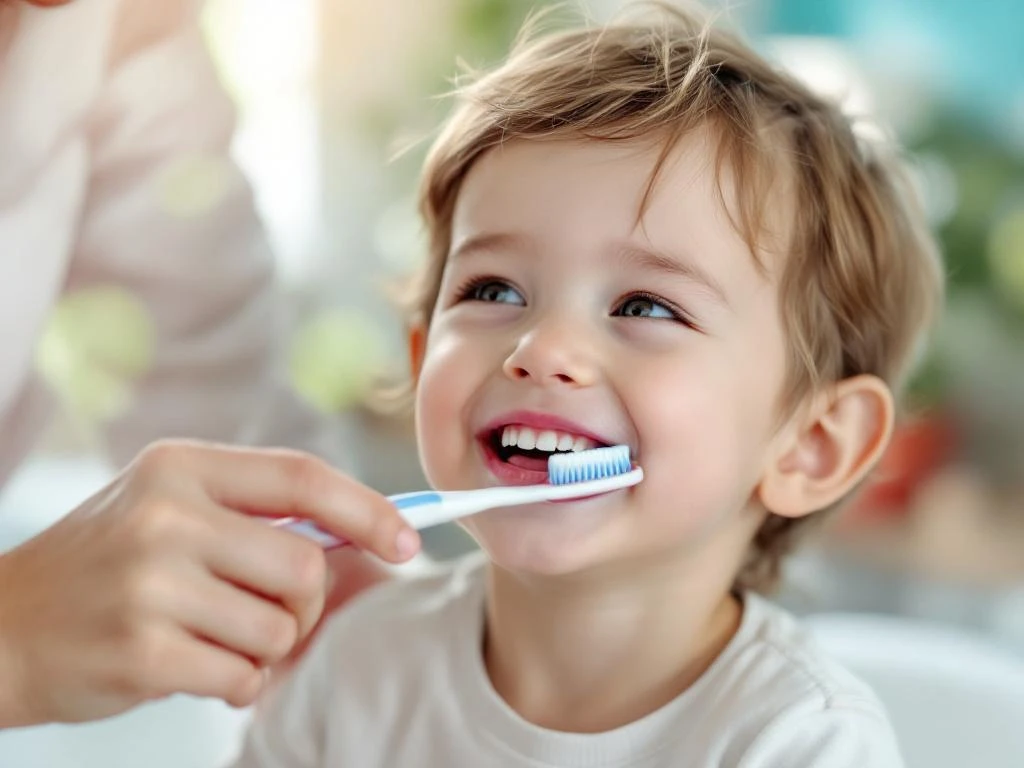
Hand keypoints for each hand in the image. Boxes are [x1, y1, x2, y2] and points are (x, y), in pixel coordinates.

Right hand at [0, 440, 419, 726]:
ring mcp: (151, 584)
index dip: (369, 510)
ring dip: (266, 647)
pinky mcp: (141, 651)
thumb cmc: (104, 565)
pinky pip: (244, 675)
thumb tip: (370, 537)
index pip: (303, 477)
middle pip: (304, 566)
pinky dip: (237, 682)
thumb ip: (259, 517)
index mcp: (180, 467)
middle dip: (305, 604)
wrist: (1, 628)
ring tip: (214, 639)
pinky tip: (191, 668)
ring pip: (280, 627)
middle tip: (271, 614)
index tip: (409, 540)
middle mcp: (167, 516)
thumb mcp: (170, 511)